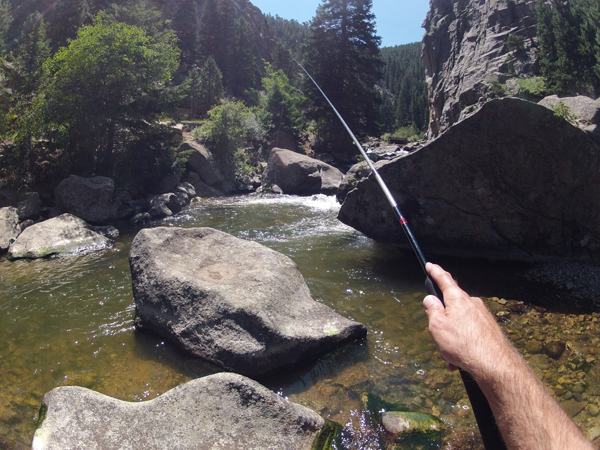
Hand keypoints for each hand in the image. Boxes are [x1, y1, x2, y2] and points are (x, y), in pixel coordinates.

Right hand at [423, 263, 513, 378]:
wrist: (494, 364)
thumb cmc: (463, 344)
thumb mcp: (437, 326)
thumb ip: (432, 310)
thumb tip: (431, 299)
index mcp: (458, 299)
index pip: (444, 279)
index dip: (435, 272)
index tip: (430, 266)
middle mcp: (472, 303)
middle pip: (451, 304)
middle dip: (442, 318)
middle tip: (436, 332)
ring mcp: (482, 315)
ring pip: (460, 321)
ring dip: (451, 335)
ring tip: (449, 353)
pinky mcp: (489, 328)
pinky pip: (470, 332)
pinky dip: (462, 342)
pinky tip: (459, 358)